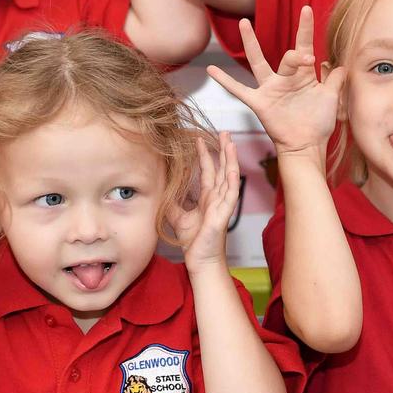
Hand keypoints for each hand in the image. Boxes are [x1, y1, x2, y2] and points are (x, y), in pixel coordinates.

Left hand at [170, 133, 240, 274]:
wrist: (200, 260)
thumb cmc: (193, 241)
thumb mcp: (177, 216)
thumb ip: (172, 202)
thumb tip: (160, 188)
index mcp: (208, 198)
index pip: (208, 172)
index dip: (205, 155)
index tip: (200, 139)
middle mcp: (217, 198)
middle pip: (222, 169)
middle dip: (224, 150)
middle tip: (224, 132)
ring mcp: (222, 205)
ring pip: (229, 178)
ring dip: (231, 160)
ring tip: (231, 143)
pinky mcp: (223, 215)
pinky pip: (230, 197)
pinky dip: (231, 183)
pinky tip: (231, 171)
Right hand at [208, 6, 345, 157]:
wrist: (306, 146)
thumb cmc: (318, 123)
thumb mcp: (331, 100)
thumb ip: (335, 81)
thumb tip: (342, 64)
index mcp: (304, 75)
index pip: (304, 47)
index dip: (305, 29)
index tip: (306, 9)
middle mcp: (285, 78)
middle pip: (286, 56)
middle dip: (295, 52)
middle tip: (302, 55)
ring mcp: (271, 89)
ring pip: (258, 63)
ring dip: (252, 44)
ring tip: (244, 24)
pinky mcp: (260, 102)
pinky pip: (239, 90)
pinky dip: (225, 81)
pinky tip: (211, 70)